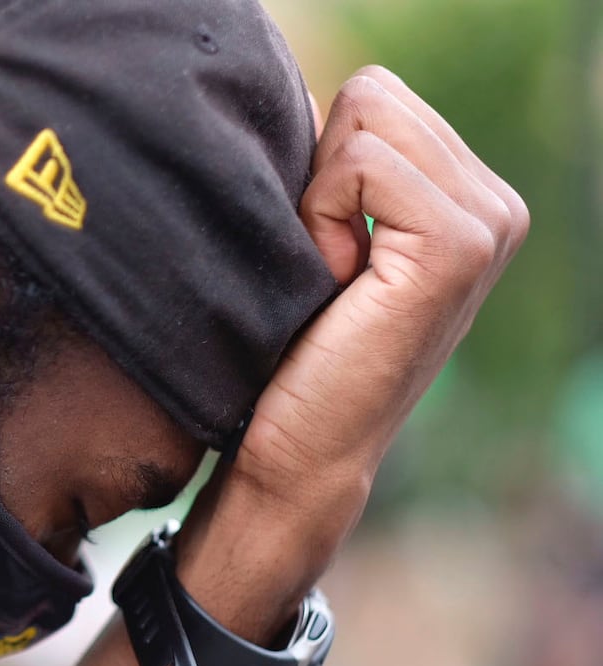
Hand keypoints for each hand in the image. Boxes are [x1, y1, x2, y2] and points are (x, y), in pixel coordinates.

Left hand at [178, 67, 527, 630]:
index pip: (375, 97)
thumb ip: (339, 164)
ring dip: (318, 198)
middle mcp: (496, 202)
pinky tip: (335, 281)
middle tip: (323, 265)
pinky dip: (321, 217)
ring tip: (330, 276)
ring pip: (365, 118)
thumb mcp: (324, 238)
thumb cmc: (292, 350)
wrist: (298, 446)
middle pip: (372, 95)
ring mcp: (489, 222)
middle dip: (321, 174)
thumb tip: (300, 102)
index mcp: (470, 195)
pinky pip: (360, 160)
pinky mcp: (459, 244)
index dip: (319, 166)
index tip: (322, 250)